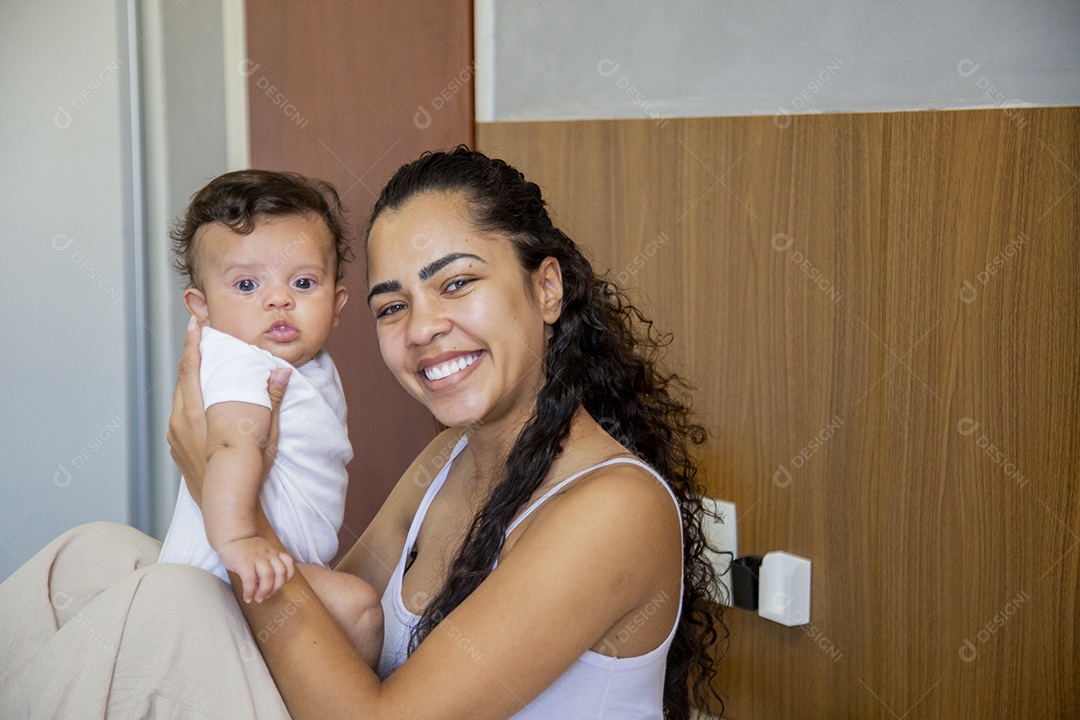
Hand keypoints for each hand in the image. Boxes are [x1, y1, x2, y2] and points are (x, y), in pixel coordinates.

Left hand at [167, 318, 290, 505]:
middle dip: (192, 357)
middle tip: (201, 339)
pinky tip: (202, 403)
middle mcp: (181, 421)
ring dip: (190, 380)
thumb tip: (281, 372)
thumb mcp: (266, 433)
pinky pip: (179, 415)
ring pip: (179, 398)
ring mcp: (176, 436)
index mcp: (198, 412)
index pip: (191, 368)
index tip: (195, 325)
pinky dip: (188, 401)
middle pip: (183, 379)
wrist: (228, 509)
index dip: (192, 344)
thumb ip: (271, 399)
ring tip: (204, 368)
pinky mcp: (176, 448)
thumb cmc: (247, 474)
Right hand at [217, 536, 296, 602]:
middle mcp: (268, 555)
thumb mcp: (262, 553)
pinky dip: (249, 591)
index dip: (287, 577)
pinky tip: (247, 597)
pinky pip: (250, 579)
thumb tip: (264, 588)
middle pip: (280, 572)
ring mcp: (256, 558)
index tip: (278, 586)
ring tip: (258, 599)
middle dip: (275, 589)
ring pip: (268, 576)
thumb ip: (267, 566)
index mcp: (274, 553)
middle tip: (266, 596)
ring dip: (264, 591)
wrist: (232, 537)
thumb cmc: (247, 549)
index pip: (289, 564)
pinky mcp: (243, 563)